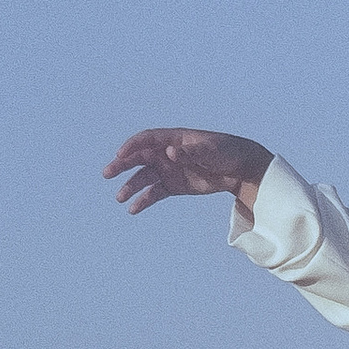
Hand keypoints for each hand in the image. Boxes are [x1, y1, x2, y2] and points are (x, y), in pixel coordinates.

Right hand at [105, 127, 272, 215]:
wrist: (240, 169)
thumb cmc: (226, 152)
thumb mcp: (210, 150)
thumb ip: (189, 151)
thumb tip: (170, 152)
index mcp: (173, 139)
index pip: (146, 139)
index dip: (132, 146)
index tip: (121, 154)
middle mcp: (166, 154)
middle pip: (139, 158)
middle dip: (122, 165)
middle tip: (108, 173)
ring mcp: (169, 170)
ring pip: (144, 178)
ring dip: (131, 187)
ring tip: (120, 197)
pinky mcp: (174, 186)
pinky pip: (154, 193)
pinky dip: (144, 200)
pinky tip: (133, 209)